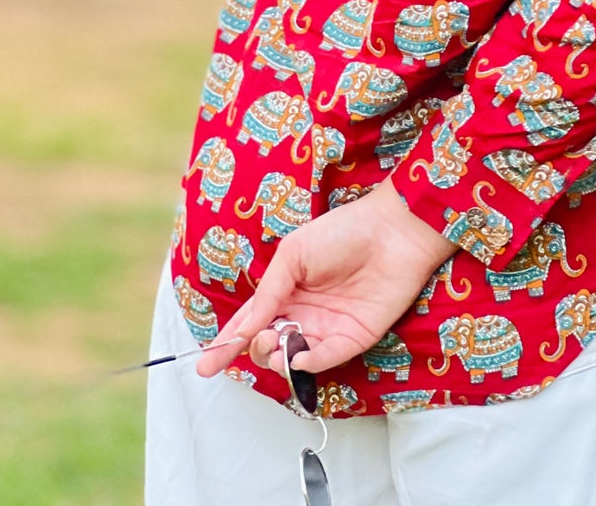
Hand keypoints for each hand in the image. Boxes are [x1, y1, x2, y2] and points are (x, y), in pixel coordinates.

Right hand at [196, 178, 458, 379]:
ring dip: (278, 357)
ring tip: (277, 342)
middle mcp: (303, 313)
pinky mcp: (352, 339)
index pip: (250, 322)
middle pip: (267, 344)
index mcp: (286, 290)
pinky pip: (324, 361)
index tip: (204, 364)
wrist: (392, 232)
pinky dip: (307, 364)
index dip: (226, 343)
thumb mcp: (293, 255)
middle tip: (260, 336)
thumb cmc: (343, 232)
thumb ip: (268, 292)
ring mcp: (327, 328)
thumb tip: (244, 327)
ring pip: (291, 358)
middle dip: (255, 347)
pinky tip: (299, 356)